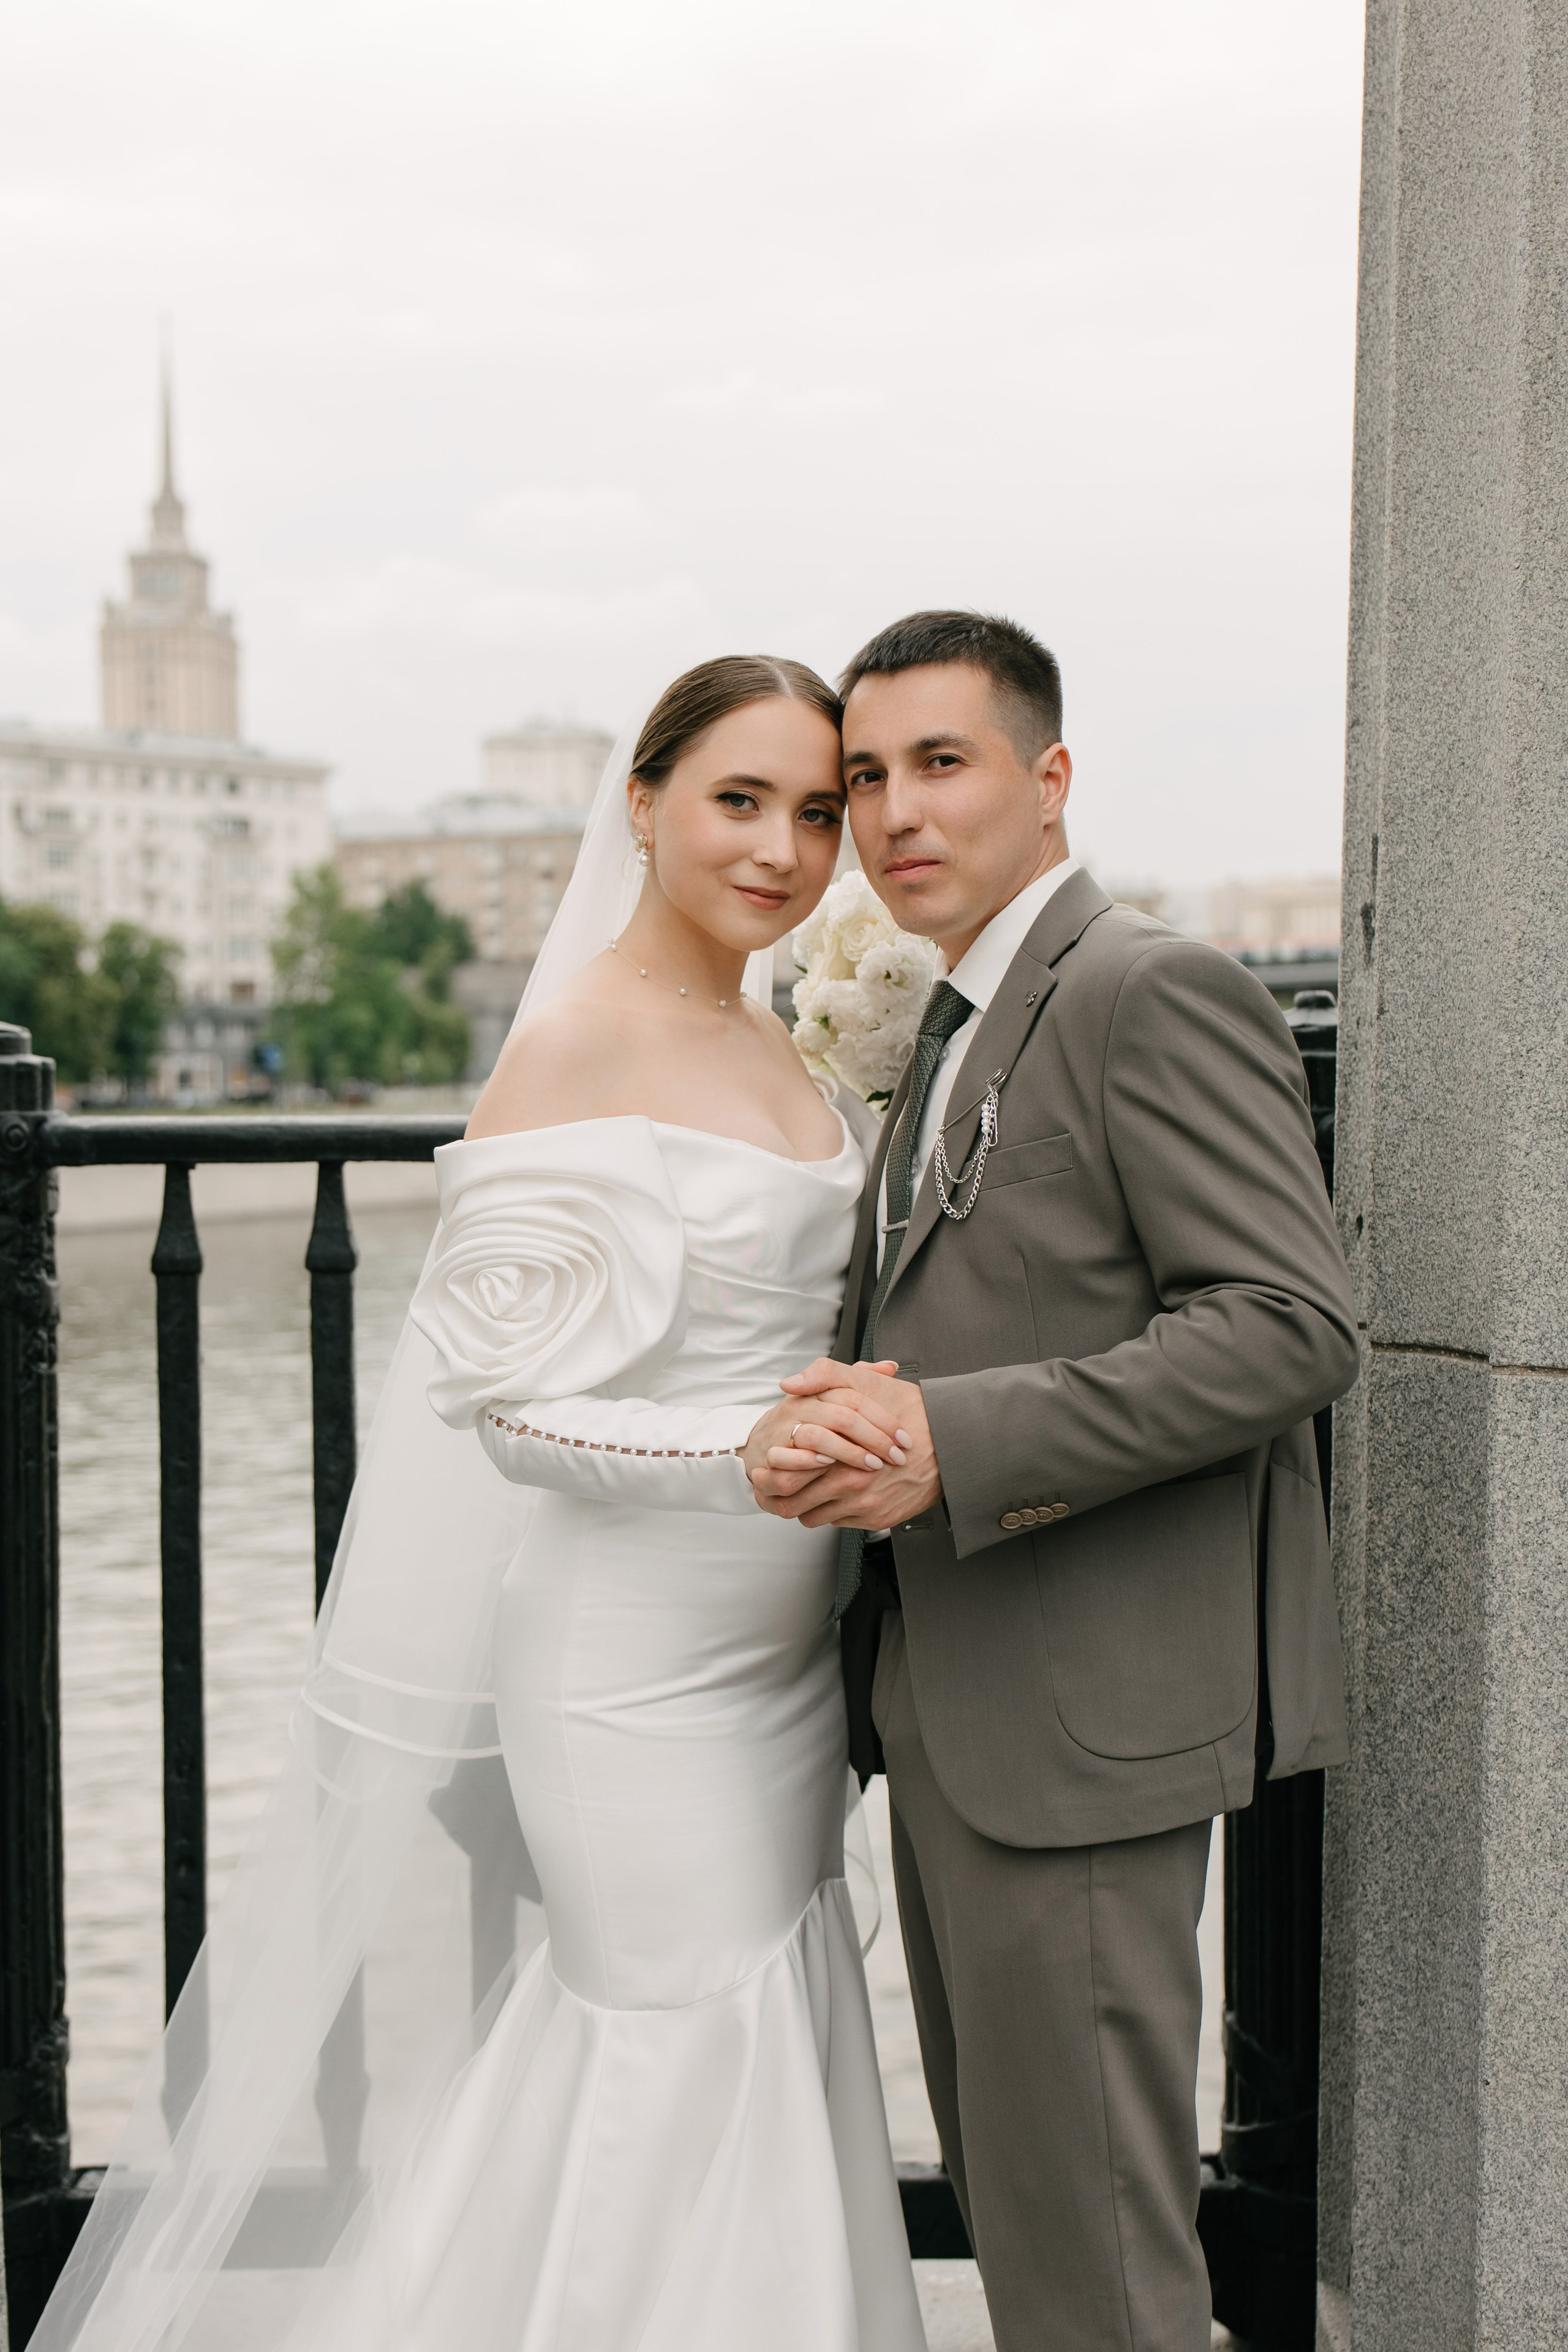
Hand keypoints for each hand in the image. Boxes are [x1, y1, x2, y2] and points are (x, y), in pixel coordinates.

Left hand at [759, 1359, 942, 1528]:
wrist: (954, 1442)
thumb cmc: (912, 1412)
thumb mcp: (866, 1386)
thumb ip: (824, 1376)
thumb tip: (789, 1384)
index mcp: (840, 1454)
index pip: (787, 1478)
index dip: (771, 1476)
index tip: (765, 1471)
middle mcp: (850, 1486)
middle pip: (795, 1506)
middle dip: (781, 1497)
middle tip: (772, 1487)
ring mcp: (866, 1507)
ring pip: (816, 1518)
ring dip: (808, 1505)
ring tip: (803, 1491)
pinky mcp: (880, 1519)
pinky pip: (841, 1522)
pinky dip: (834, 1511)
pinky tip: (834, 1494)